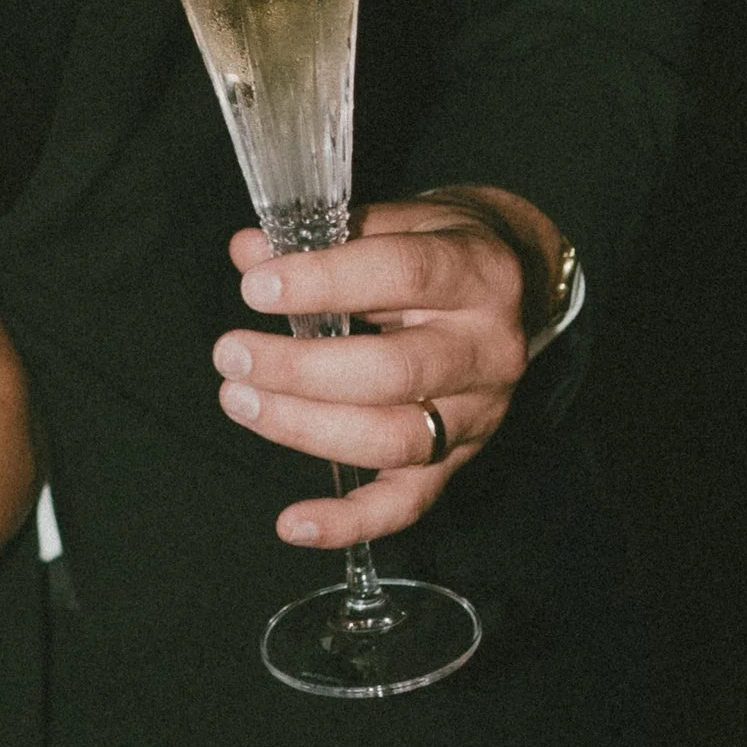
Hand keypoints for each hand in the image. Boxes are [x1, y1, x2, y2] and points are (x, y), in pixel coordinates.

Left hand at [212, 194, 543, 546]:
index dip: (325, 281)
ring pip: (393, 439)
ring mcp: (477, 414)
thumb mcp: (398, 222)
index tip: (256, 287)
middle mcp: (488, 351)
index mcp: (478, 274)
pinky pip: (405, 504)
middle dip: (301, 369)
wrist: (514, 285)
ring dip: (305, 428)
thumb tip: (249, 250)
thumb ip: (324, 235)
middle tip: (232, 354)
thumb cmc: (441, 249)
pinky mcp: (457, 461)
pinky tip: (292, 523)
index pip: (403, 274)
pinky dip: (349, 522)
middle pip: (395, 372)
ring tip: (239, 399)